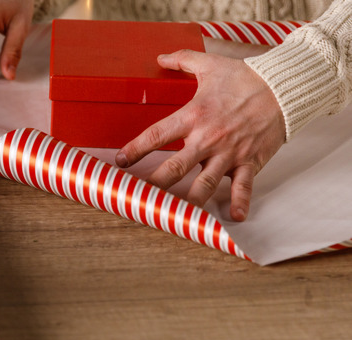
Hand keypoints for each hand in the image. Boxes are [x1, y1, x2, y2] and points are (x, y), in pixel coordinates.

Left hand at [114, 50, 285, 221]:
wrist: (284, 86)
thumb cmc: (245, 78)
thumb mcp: (210, 65)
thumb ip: (183, 60)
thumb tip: (161, 57)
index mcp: (193, 116)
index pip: (156, 136)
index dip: (135, 149)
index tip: (120, 162)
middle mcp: (207, 139)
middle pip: (173, 169)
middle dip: (153, 184)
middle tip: (138, 196)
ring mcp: (228, 154)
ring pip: (203, 185)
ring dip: (188, 201)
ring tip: (173, 214)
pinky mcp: (249, 162)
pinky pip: (243, 187)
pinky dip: (239, 203)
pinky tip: (233, 218)